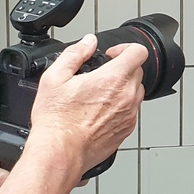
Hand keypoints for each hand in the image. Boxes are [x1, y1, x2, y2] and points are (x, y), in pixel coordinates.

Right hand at [30, 35, 146, 180]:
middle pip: (137, 71)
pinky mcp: (127, 129)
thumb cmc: (56, 120)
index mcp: (113, 78)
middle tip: (101, 75)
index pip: (138, 52)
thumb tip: (87, 42)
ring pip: (136, 91)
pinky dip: (120, 107)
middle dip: (121, 69)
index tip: (113, 54)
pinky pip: (131, 111)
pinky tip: (99, 112)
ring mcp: (130, 114)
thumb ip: (75, 54)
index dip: (125, 48)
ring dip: (122, 88)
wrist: (60, 151)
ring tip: (98, 95)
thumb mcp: (55, 78)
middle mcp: (127, 95)